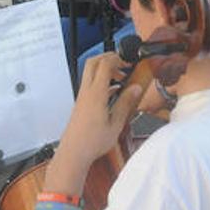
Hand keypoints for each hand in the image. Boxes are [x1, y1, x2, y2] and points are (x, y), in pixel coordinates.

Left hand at [50, 53, 144, 180]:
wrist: (73, 152)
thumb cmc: (92, 142)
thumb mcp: (116, 124)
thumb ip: (126, 103)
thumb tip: (136, 88)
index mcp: (96, 94)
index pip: (104, 64)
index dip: (117, 58)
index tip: (128, 61)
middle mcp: (86, 92)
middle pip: (93, 62)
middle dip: (108, 57)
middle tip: (123, 63)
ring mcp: (82, 96)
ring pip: (90, 72)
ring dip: (105, 70)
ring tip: (121, 78)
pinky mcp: (81, 103)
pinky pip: (90, 84)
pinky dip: (102, 81)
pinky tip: (113, 92)